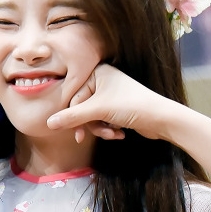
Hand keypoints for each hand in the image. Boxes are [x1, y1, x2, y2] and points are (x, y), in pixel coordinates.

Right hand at [47, 63, 169, 143]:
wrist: (162, 118)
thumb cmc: (131, 106)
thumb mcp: (98, 111)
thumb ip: (72, 117)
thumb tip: (49, 123)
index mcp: (97, 73)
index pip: (74, 97)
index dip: (74, 117)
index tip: (77, 135)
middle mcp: (103, 80)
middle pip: (82, 108)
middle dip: (90, 124)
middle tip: (87, 138)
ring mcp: (111, 95)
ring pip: (93, 116)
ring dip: (101, 129)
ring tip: (113, 134)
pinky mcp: (118, 107)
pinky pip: (103, 119)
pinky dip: (109, 128)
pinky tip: (120, 133)